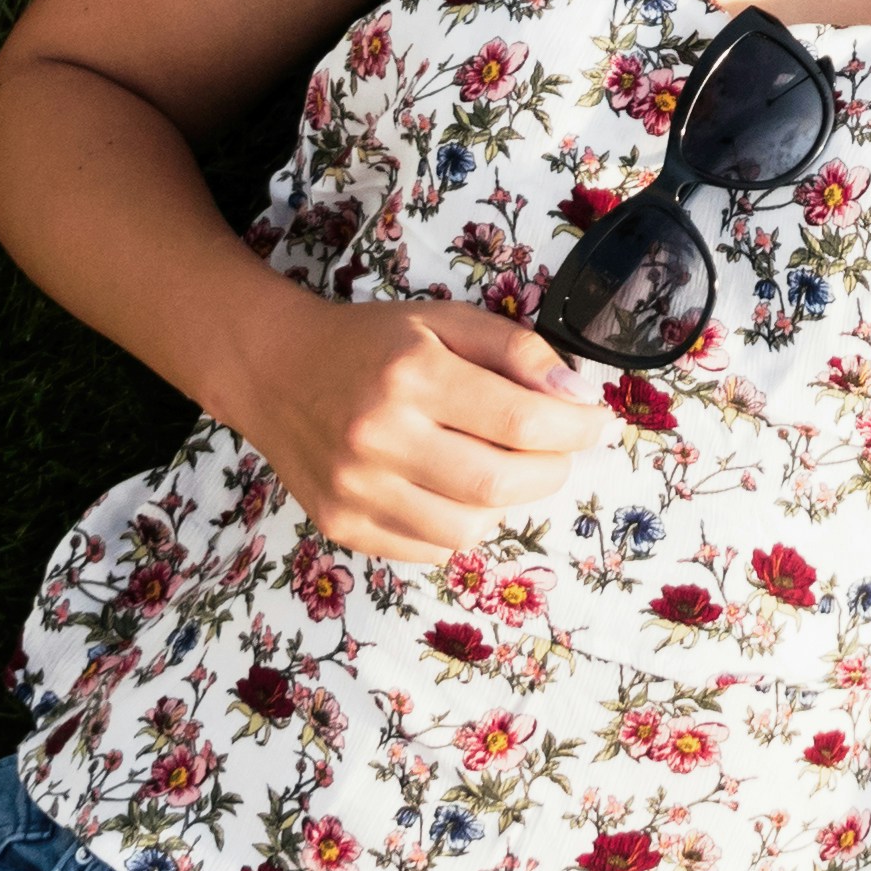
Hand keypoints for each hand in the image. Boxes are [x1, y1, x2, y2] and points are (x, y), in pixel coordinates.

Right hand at [225, 291, 609, 560]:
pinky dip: (461, 525)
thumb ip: (516, 350)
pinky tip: (456, 491)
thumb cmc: (370, 343)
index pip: (521, 421)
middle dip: (550, 471)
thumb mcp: (445, 321)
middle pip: (499, 483)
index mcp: (412, 375)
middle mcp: (380, 437)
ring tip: (504, 469)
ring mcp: (356, 490)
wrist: (274, 370)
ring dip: (507, 503)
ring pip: (469, 528)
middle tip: (556, 451)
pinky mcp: (342, 525)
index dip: (575, 429)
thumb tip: (576, 396)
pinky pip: (429, 549)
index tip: (597, 423)